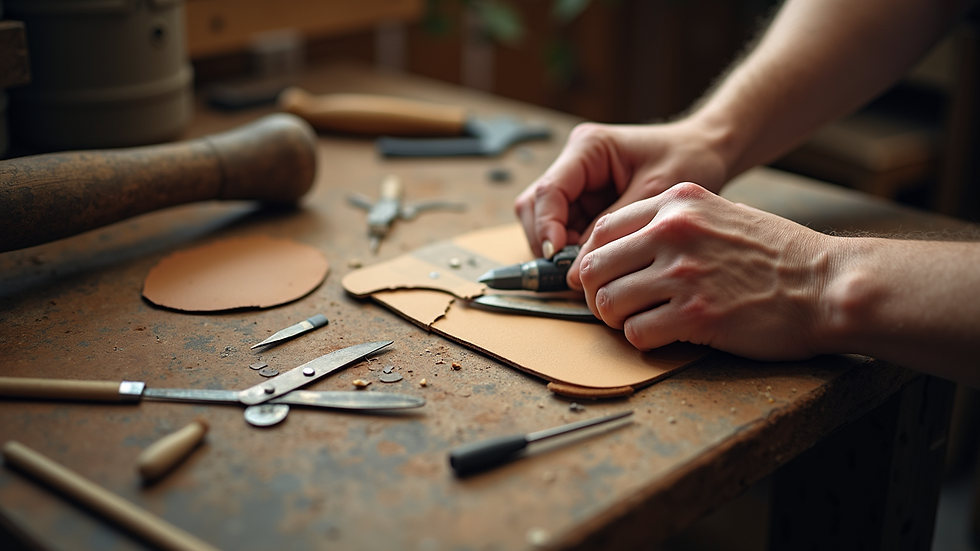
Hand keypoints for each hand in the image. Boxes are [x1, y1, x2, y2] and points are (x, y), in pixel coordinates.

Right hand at [515, 121, 729, 257]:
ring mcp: (578, 183)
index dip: (547, 227)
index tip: (559, 257)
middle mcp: (575, 163)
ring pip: (546, 222)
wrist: (707, 152)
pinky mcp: (586, 202)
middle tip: (572, 270)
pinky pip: (567, 230)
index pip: (549, 191)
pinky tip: (597, 263)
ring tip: (588, 268)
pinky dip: (574, 250)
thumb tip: (575, 270)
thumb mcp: (654, 194)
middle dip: (548, 241)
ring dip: (559, 249)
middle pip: (536, 207)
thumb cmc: (688, 160)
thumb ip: (613, 230)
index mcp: (588, 148)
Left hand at [574, 182, 835, 359]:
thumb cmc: (778, 255)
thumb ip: (675, 222)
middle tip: (614, 308)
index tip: (599, 279)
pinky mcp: (696, 315)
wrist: (828, 286)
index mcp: (677, 203)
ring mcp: (684, 273)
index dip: (591, 261)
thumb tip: (625, 247)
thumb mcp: (723, 214)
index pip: (602, 230)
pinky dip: (642, 340)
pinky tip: (663, 336)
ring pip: (608, 302)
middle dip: (597, 293)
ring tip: (639, 322)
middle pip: (594, 268)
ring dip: (617, 320)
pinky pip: (636, 333)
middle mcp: (674, 231)